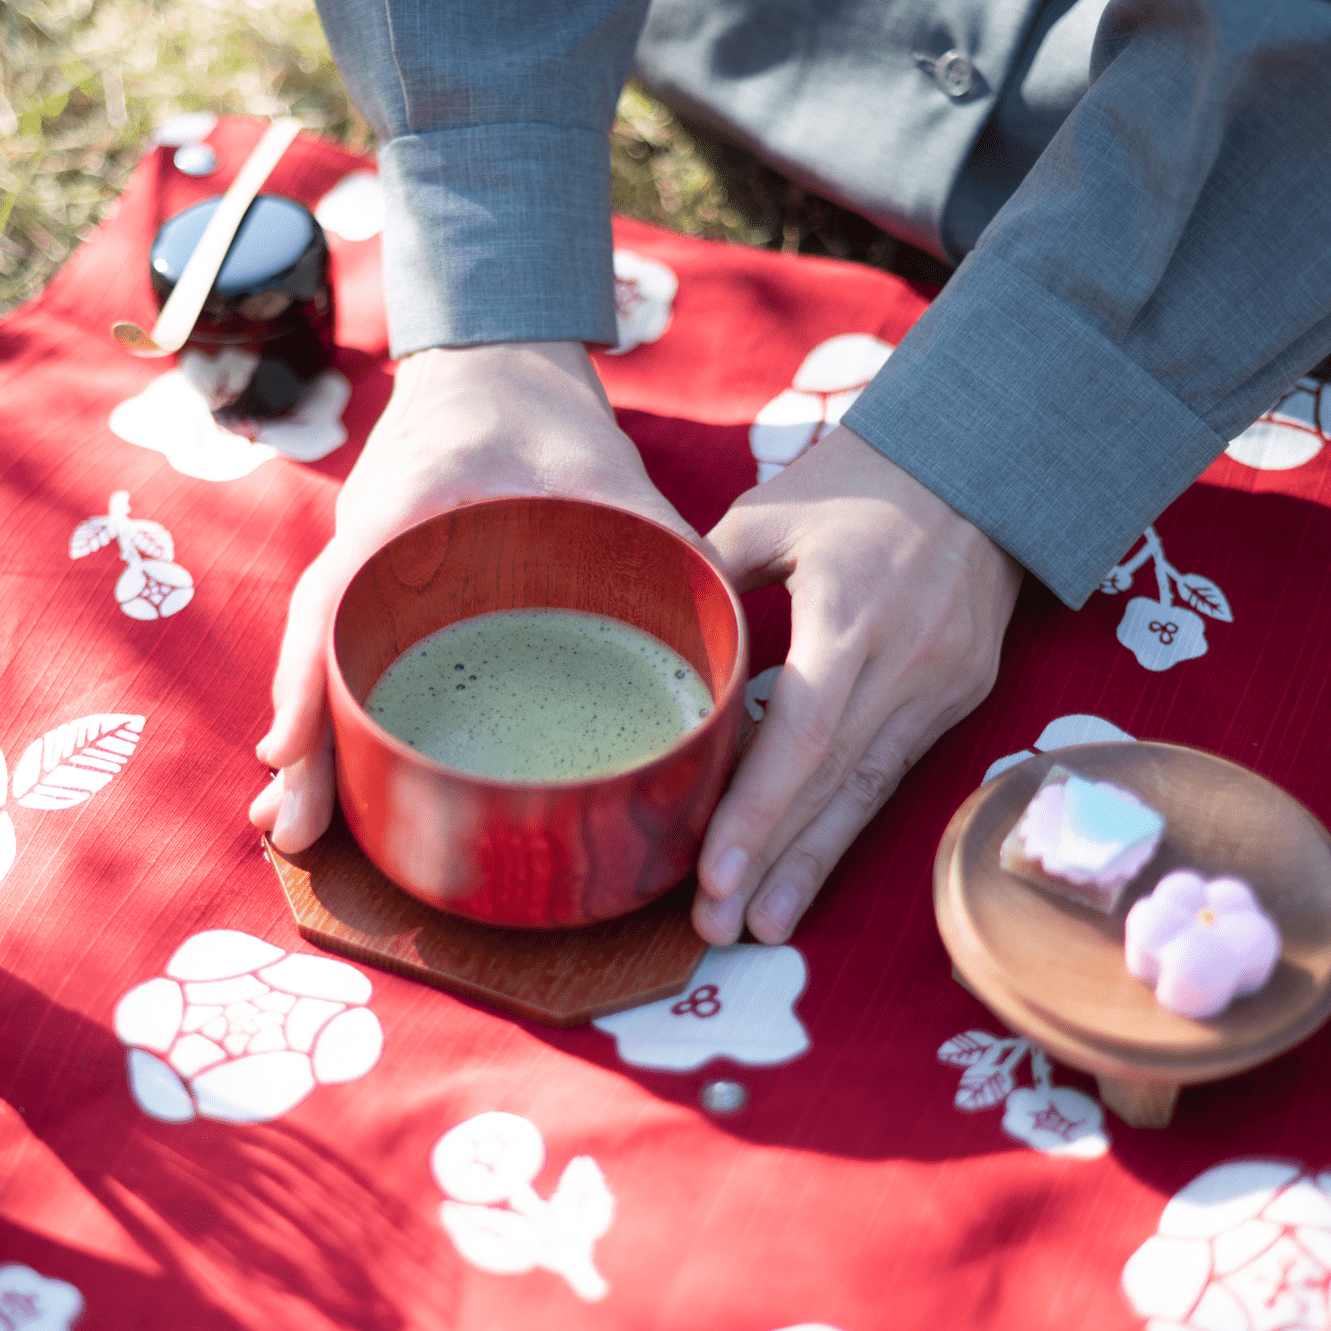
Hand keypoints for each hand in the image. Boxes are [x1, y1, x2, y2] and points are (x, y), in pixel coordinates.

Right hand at [249, 340, 695, 851]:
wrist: (497, 364)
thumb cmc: (548, 417)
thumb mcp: (612, 473)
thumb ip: (665, 545)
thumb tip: (730, 641)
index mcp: (412, 504)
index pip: (338, 595)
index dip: (310, 679)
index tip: (291, 755)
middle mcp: (370, 539)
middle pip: (318, 645)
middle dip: (304, 741)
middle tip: (294, 830)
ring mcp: (367, 561)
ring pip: (325, 655)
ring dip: (312, 739)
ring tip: (301, 827)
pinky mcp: (383, 583)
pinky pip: (351, 648)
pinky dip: (336, 708)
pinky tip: (335, 770)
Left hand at [690, 425, 1021, 944]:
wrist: (984, 463)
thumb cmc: (862, 480)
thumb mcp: (772, 512)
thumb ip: (711, 576)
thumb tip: (645, 629)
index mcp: (853, 610)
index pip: (805, 731)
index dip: (758, 808)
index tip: (711, 874)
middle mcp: (906, 660)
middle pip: (835, 781)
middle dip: (776, 862)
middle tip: (717, 931)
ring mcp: (943, 683)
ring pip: (870, 790)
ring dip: (815, 863)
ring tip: (763, 929)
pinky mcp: (961, 694)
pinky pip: (896, 770)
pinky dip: (849, 821)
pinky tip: (814, 867)